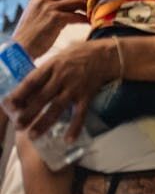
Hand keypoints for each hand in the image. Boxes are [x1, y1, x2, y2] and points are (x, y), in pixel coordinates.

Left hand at [5, 38, 119, 140]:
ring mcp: (75, 87)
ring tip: (32, 135)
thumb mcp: (59, 56)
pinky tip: (68, 139)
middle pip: (41, 98)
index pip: (32, 82)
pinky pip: (80, 113)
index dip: (19, 94)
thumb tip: (28, 87)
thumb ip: (45, 71)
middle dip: (28, 113)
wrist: (105, 54)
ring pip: (57, 108)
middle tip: (18, 126)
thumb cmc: (79, 54)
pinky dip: (75, 127)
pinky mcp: (87, 95)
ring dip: (44, 122)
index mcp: (52, 66)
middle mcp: (62, 77)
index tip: (9, 105)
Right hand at [12, 0, 87, 57]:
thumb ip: (52, 6)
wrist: (21, 48)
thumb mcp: (38, 14)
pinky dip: (85, 19)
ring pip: (77, 1)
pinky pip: (77, 16)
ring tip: (94, 14)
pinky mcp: (55, 18)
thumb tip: (74, 4)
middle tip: (95, 5)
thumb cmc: (31, 34)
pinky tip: (90, 23)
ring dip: (88, 8)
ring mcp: (49, 7)